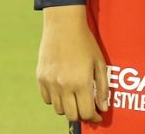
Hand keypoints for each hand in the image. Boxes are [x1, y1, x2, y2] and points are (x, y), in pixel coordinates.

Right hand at [36, 5, 109, 122]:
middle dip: (82, 114)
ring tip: (76, 96)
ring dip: (69, 107)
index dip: (94, 117)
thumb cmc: (85, 42)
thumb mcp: (100, 63)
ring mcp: (50, 83)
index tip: (98, 115)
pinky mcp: (40, 78)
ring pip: (58, 109)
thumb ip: (103, 87)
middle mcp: (64, 86)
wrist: (63, 25)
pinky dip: (56, 99)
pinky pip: (47, 99)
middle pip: (72, 115)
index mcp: (81, 82)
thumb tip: (104, 107)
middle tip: (87, 106)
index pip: (86, 113)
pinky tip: (64, 89)